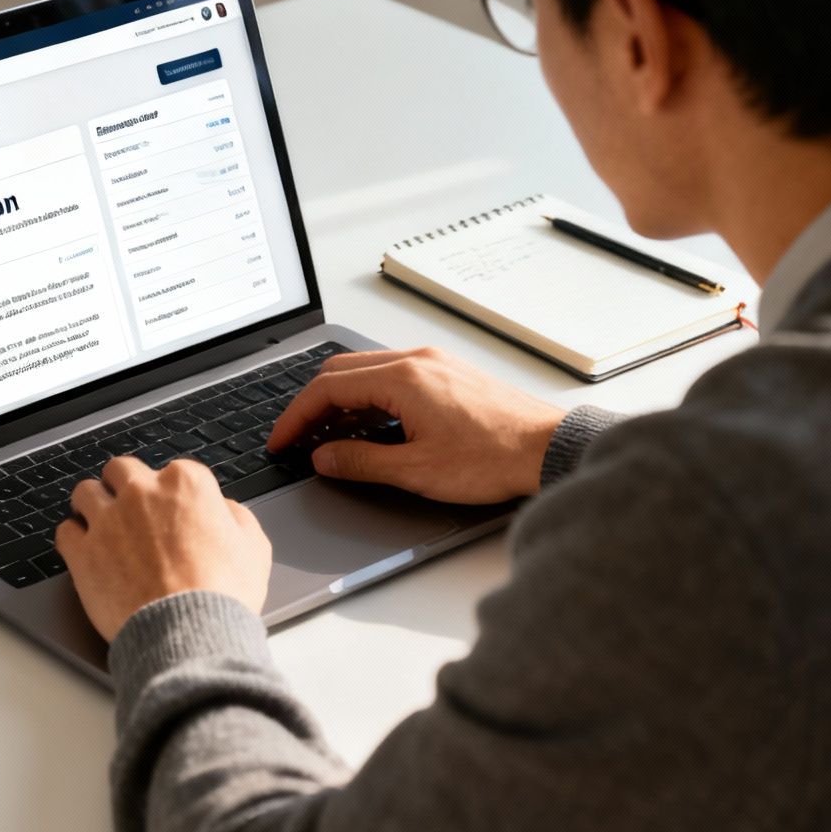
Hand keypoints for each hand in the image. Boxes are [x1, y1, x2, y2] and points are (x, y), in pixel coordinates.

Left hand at [54, 455, 271, 642]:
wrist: (188, 631)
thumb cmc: (223, 593)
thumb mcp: (253, 548)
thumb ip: (236, 517)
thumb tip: (224, 511)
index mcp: (186, 484)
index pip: (173, 470)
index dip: (172, 493)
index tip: (171, 510)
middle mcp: (142, 493)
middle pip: (121, 470)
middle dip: (125, 486)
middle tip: (130, 509)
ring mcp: (108, 520)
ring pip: (85, 492)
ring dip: (93, 505)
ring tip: (101, 524)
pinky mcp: (83, 551)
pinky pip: (65, 531)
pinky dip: (73, 538)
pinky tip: (85, 550)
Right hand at [266, 347, 566, 504]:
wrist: (548, 449)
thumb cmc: (494, 457)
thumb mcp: (417, 470)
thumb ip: (361, 462)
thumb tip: (324, 457)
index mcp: (403, 378)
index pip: (328, 388)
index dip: (296, 417)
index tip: (282, 441)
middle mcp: (417, 361)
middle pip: (342, 371)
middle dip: (312, 405)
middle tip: (297, 439)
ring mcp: (434, 364)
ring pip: (367, 371)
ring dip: (341, 401)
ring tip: (329, 438)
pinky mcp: (448, 375)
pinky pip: (393, 376)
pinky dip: (369, 398)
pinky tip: (370, 427)